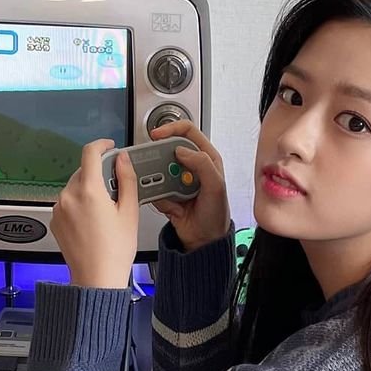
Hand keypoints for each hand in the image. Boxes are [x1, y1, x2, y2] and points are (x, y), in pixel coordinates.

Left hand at [50, 139, 138, 287]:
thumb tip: (122, 160)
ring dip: (89, 191)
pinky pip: (68, 203)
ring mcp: (59, 209)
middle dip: (99, 175)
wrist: (96, 278)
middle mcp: (69, 197)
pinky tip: (92, 222)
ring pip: (75, 187)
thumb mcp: (129, 211)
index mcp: (88, 191)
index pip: (90, 153)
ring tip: (104, 213)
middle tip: (115, 191)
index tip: (109, 147)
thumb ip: (126, 180)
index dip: (102, 145)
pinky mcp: (55, 220)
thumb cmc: (113, 251)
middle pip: (83, 171)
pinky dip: (79, 205)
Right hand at [148, 121, 230, 251]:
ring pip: (158, 169)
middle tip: (157, 168)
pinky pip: (154, 189)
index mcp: (206, 158)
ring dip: (158, 179)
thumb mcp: (216, 186)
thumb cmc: (216, 215)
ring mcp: (177, 180)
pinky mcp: (167, 193)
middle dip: (159, 158)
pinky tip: (171, 206)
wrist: (205, 240)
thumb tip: (181, 150)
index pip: (187, 132)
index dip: (171, 129)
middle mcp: (191, 166)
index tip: (157, 135)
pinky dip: (157, 196)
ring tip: (167, 192)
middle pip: (167, 150)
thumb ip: (202, 163)